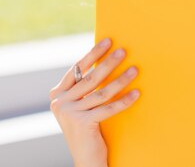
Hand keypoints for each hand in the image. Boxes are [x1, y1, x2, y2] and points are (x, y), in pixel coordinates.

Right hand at [49, 38, 139, 166]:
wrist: (86, 158)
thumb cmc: (88, 127)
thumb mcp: (81, 104)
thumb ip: (85, 87)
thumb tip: (105, 60)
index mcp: (57, 94)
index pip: (77, 68)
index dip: (93, 54)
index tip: (108, 40)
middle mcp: (59, 103)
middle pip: (90, 78)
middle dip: (108, 62)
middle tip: (124, 51)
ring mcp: (69, 114)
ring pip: (102, 92)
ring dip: (121, 79)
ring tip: (135, 69)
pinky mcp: (82, 124)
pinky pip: (109, 108)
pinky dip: (124, 100)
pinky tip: (137, 92)